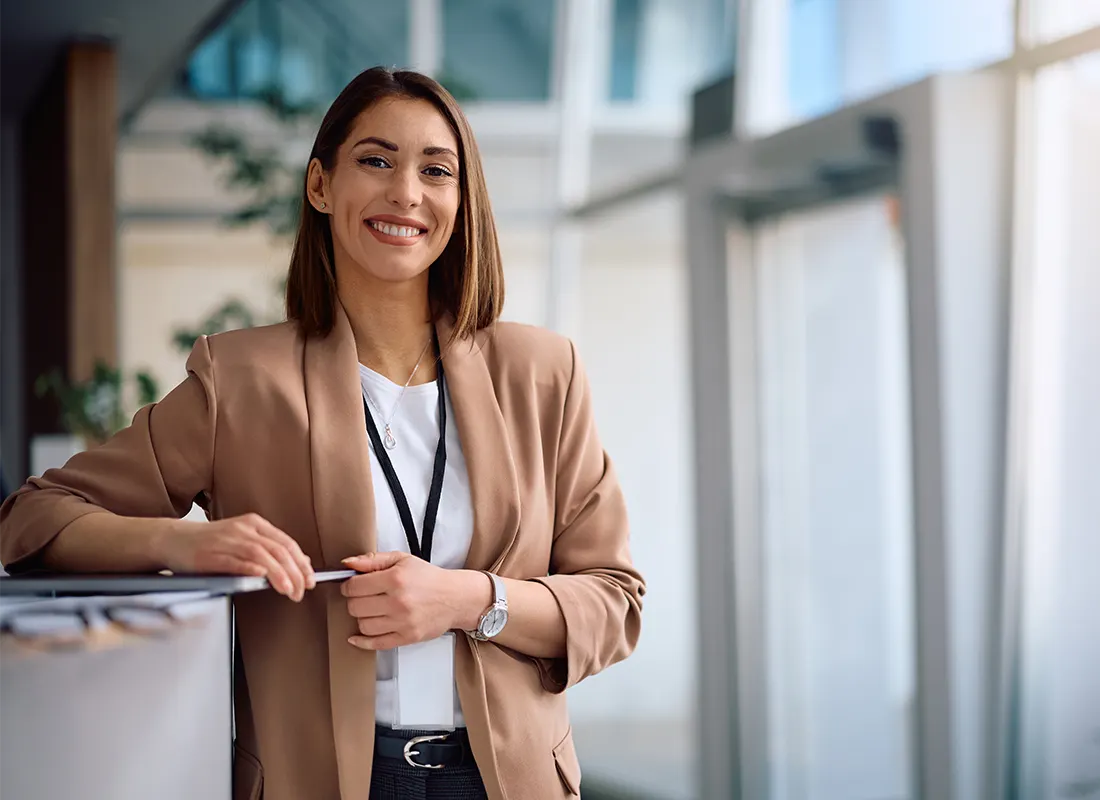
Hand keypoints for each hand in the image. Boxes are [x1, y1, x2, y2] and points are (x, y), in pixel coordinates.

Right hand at [156, 513, 314, 600]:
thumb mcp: (242, 540)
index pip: (286, 543)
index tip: (310, 579)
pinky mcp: (209, 554)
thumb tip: (299, 564)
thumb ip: (268, 549)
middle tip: (302, 590)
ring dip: (278, 574)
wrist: (173, 540)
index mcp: (254, 524)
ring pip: (260, 555)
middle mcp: (243, 529)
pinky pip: (234, 560)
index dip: (301, 562)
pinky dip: (250, 568)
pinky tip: (261, 577)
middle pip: (277, 549)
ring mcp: (226, 540)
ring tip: (289, 590)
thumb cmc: (210, 544)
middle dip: (294, 572)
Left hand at [341, 552, 490, 649]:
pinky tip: (357, 636)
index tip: (351, 585)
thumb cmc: (429, 578)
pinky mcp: (407, 638)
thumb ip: (373, 560)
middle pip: (356, 607)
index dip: (348, 585)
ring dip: (362, 618)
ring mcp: (403, 622)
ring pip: (363, 626)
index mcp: (396, 579)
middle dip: (354, 601)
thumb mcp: (402, 560)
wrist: (455, 597)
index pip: (354, 586)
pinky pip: (376, 644)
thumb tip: (348, 564)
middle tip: (363, 597)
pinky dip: (362, 642)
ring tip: (371, 610)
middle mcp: (398, 602)